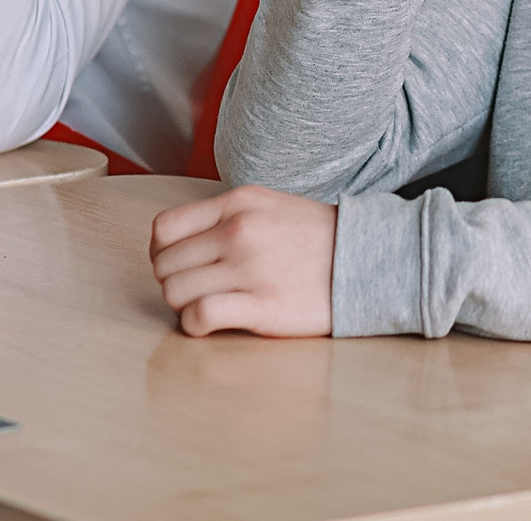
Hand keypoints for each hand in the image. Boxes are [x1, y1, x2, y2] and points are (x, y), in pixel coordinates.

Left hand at [150, 186, 336, 337]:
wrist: (368, 258)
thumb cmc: (319, 238)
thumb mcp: (269, 206)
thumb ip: (227, 217)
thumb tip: (184, 244)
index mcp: (238, 204)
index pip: (164, 230)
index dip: (161, 254)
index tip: (178, 266)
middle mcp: (238, 232)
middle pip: (165, 265)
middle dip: (174, 282)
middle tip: (197, 290)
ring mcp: (249, 268)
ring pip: (174, 292)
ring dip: (184, 305)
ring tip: (207, 306)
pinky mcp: (261, 305)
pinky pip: (199, 316)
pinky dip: (195, 325)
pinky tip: (212, 324)